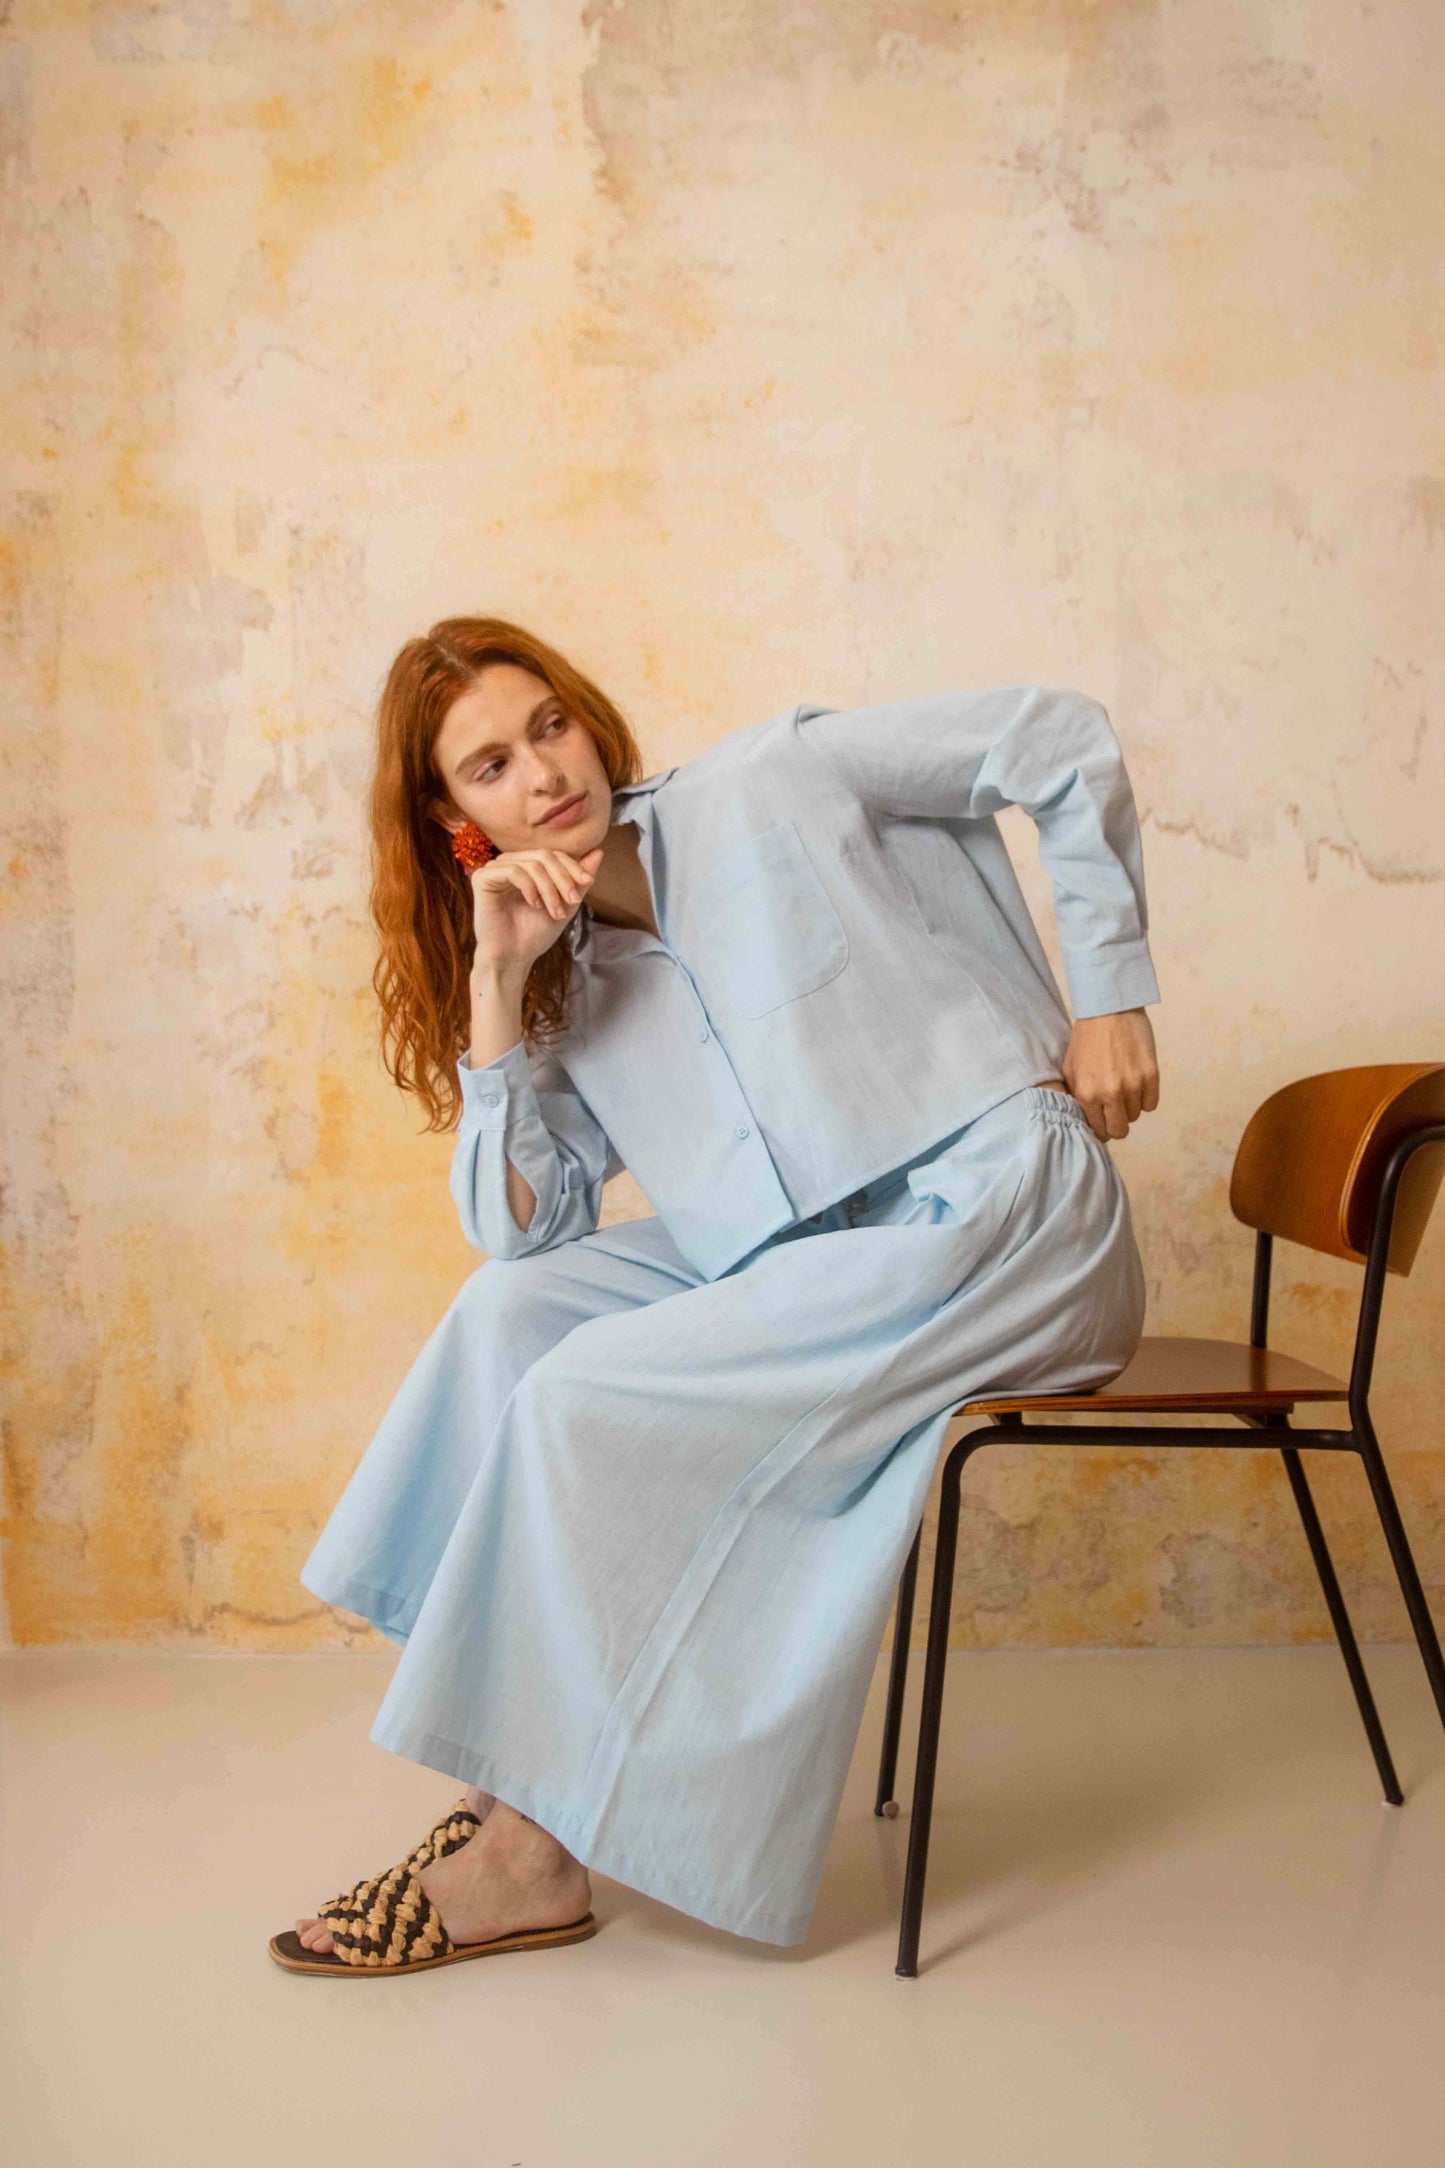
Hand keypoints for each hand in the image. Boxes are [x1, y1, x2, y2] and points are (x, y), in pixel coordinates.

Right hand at [469, 842, 603, 977]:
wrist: (513, 957)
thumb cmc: (535, 934)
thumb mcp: (565, 904)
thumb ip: (579, 880)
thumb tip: (598, 852)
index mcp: (525, 866)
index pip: (553, 854)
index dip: (573, 866)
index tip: (587, 883)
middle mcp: (509, 864)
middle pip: (544, 855)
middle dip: (563, 879)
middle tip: (572, 902)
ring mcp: (495, 869)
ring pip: (532, 864)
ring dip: (549, 889)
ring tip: (555, 912)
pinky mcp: (482, 878)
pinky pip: (514, 871)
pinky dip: (530, 888)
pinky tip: (535, 905)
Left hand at [1061, 1009, 1158, 1141]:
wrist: (1109, 1009)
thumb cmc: (1086, 1039)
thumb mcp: (1070, 1069)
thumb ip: (1076, 1097)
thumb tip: (1085, 1120)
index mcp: (1086, 1094)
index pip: (1099, 1131)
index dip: (1101, 1128)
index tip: (1103, 1120)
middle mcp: (1110, 1094)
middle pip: (1120, 1131)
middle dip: (1117, 1123)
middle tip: (1115, 1110)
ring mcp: (1133, 1085)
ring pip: (1136, 1116)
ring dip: (1130, 1107)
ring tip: (1123, 1086)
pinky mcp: (1151, 1075)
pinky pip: (1151, 1104)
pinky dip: (1145, 1098)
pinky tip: (1137, 1083)